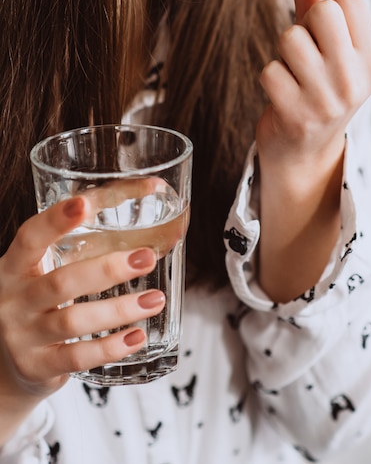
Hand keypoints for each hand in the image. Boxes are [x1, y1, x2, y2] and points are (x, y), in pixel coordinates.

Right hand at [0, 197, 163, 400]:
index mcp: (15, 267)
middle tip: (147, 257)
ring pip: (74, 321)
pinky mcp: (37, 366)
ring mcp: (22, 336)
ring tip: (155, 299)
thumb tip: (153, 234)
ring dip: (120, 309)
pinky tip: (137, 336)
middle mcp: (13, 300)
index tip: (85, 203)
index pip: (30, 238)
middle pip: (62, 282)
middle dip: (108, 269)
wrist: (5, 362)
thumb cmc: (37, 305)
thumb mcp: (43, 274)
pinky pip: (78, 357)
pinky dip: (110, 347)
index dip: (55, 220)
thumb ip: (80, 253)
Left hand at [257, 0, 370, 168]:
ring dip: (284, 53)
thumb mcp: (326, 47)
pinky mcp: (297, 115)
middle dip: (305, 21)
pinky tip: (282, 94)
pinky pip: (269, 69)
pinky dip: (270, 76)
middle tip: (307, 45)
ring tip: (295, 75)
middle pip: (323, 12)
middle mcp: (357, 79)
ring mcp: (328, 100)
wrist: (303, 152)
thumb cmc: (315, 88)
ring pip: (291, 39)